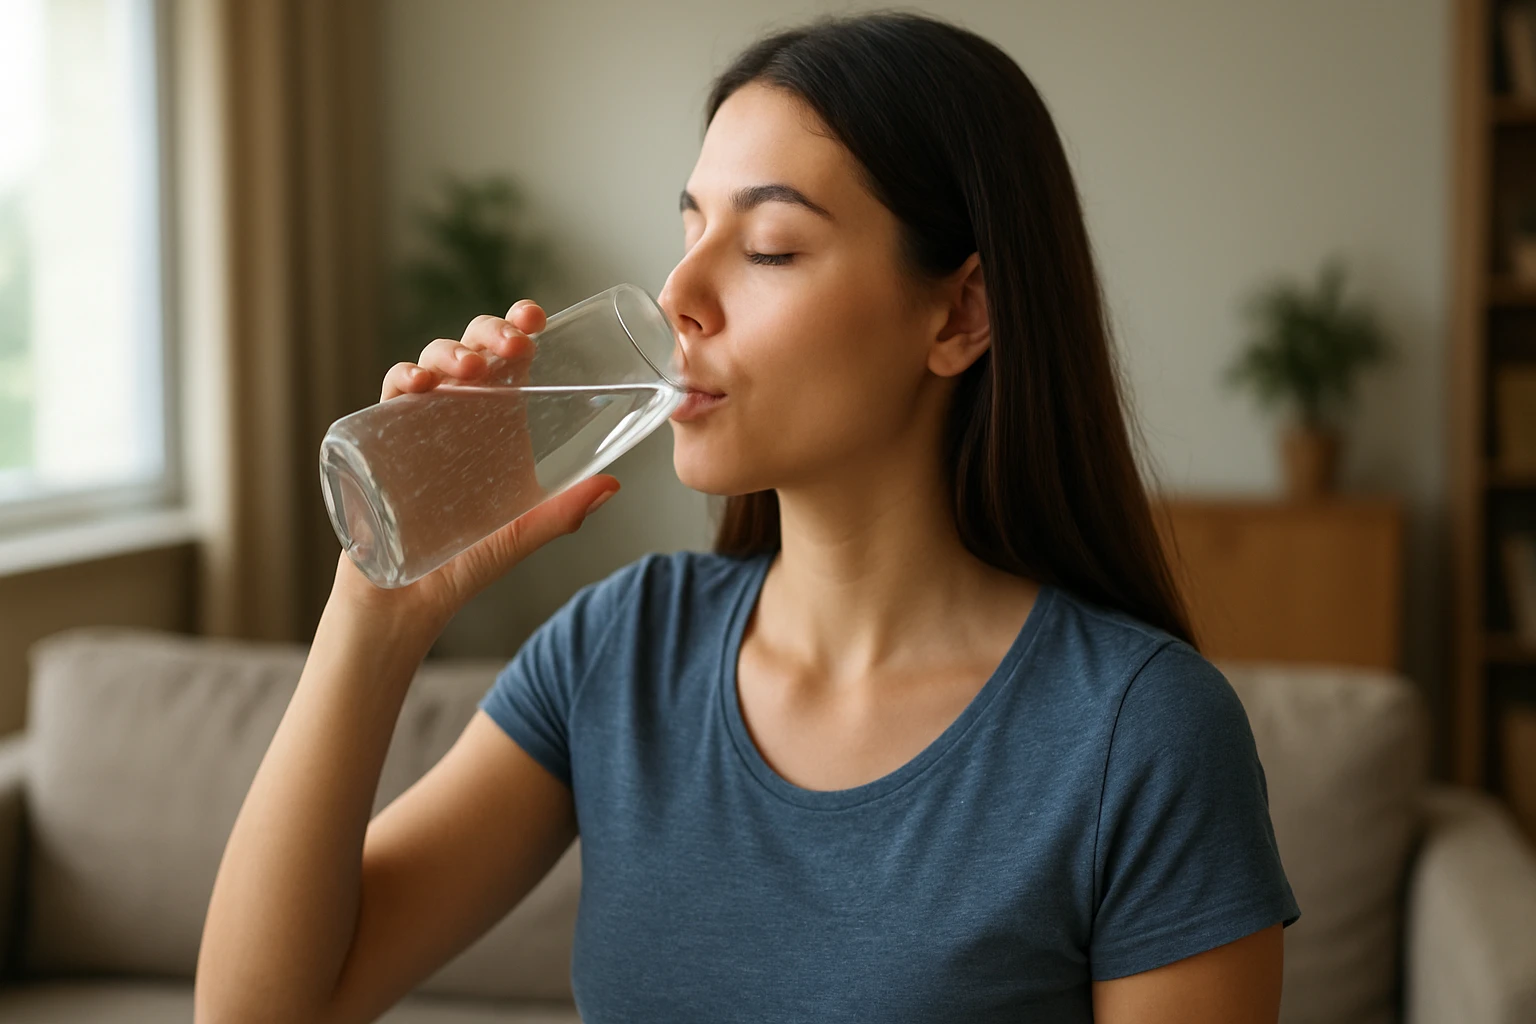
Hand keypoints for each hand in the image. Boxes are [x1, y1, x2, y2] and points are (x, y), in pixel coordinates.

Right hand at [332, 300, 620, 633]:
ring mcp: (416, 426)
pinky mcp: (378, 444)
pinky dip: (401, 381)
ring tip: (472, 368)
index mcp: (495, 426)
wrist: (402, 605)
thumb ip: (561, 512)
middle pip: (469, 350)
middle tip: (513, 343)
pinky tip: (419, 385)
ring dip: (449, 353)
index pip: (507, 360)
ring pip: (429, 364)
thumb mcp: (518, 535)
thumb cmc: (462, 566)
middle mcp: (456, 417)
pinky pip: (386, 398)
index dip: (517, 328)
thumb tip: (614, 484)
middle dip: (488, 332)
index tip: (535, 317)